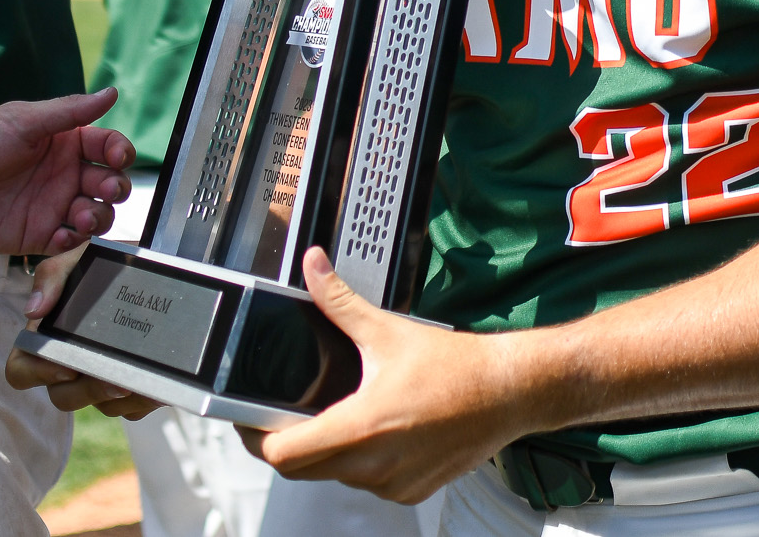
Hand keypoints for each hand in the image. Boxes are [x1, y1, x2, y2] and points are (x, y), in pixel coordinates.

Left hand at [0, 90, 134, 255]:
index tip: (118, 156)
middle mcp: (63, 175)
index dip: (120, 151)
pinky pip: (68, 241)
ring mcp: (51, 206)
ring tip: (83, 215)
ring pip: (96, 214)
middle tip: (105, 189)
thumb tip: (111, 93)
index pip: (107, 147)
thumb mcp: (23, 121)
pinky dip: (72, 240)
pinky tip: (62, 233)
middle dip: (115, 187)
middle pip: (108, 183)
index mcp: (64, 143)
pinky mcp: (36, 235)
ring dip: (99, 216)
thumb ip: (70, 111)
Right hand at [4, 246, 162, 419]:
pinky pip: (132, 409)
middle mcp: (71, 363)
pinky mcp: (131, 387)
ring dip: (122, 399)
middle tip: (118, 381)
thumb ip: (53, 275)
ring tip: (145, 383)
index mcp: (49, 338)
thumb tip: (32, 310)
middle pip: (64, 397)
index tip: (66, 367)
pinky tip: (160, 385)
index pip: (21, 370)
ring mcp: (100, 378)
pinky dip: (145, 401)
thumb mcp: (81, 258)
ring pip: (101, 407)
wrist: (161, 262)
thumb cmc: (111, 264)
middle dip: (90, 391)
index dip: (37, 374)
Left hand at [241, 248, 532, 503]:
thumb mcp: (388, 331)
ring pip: (335, 477)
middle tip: (283, 413)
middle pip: (301, 469)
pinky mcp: (410, 490)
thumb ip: (339, 302)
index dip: (256, 437)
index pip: (282, 454)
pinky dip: (362, 462)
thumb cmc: (457, 367)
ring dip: (327, 452)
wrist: (509, 392)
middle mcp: (372, 465)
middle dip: (287, 442)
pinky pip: (368, 483)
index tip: (249, 419)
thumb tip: (314, 268)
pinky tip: (377, 430)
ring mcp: (392, 483)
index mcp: (360, 427)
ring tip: (337, 414)